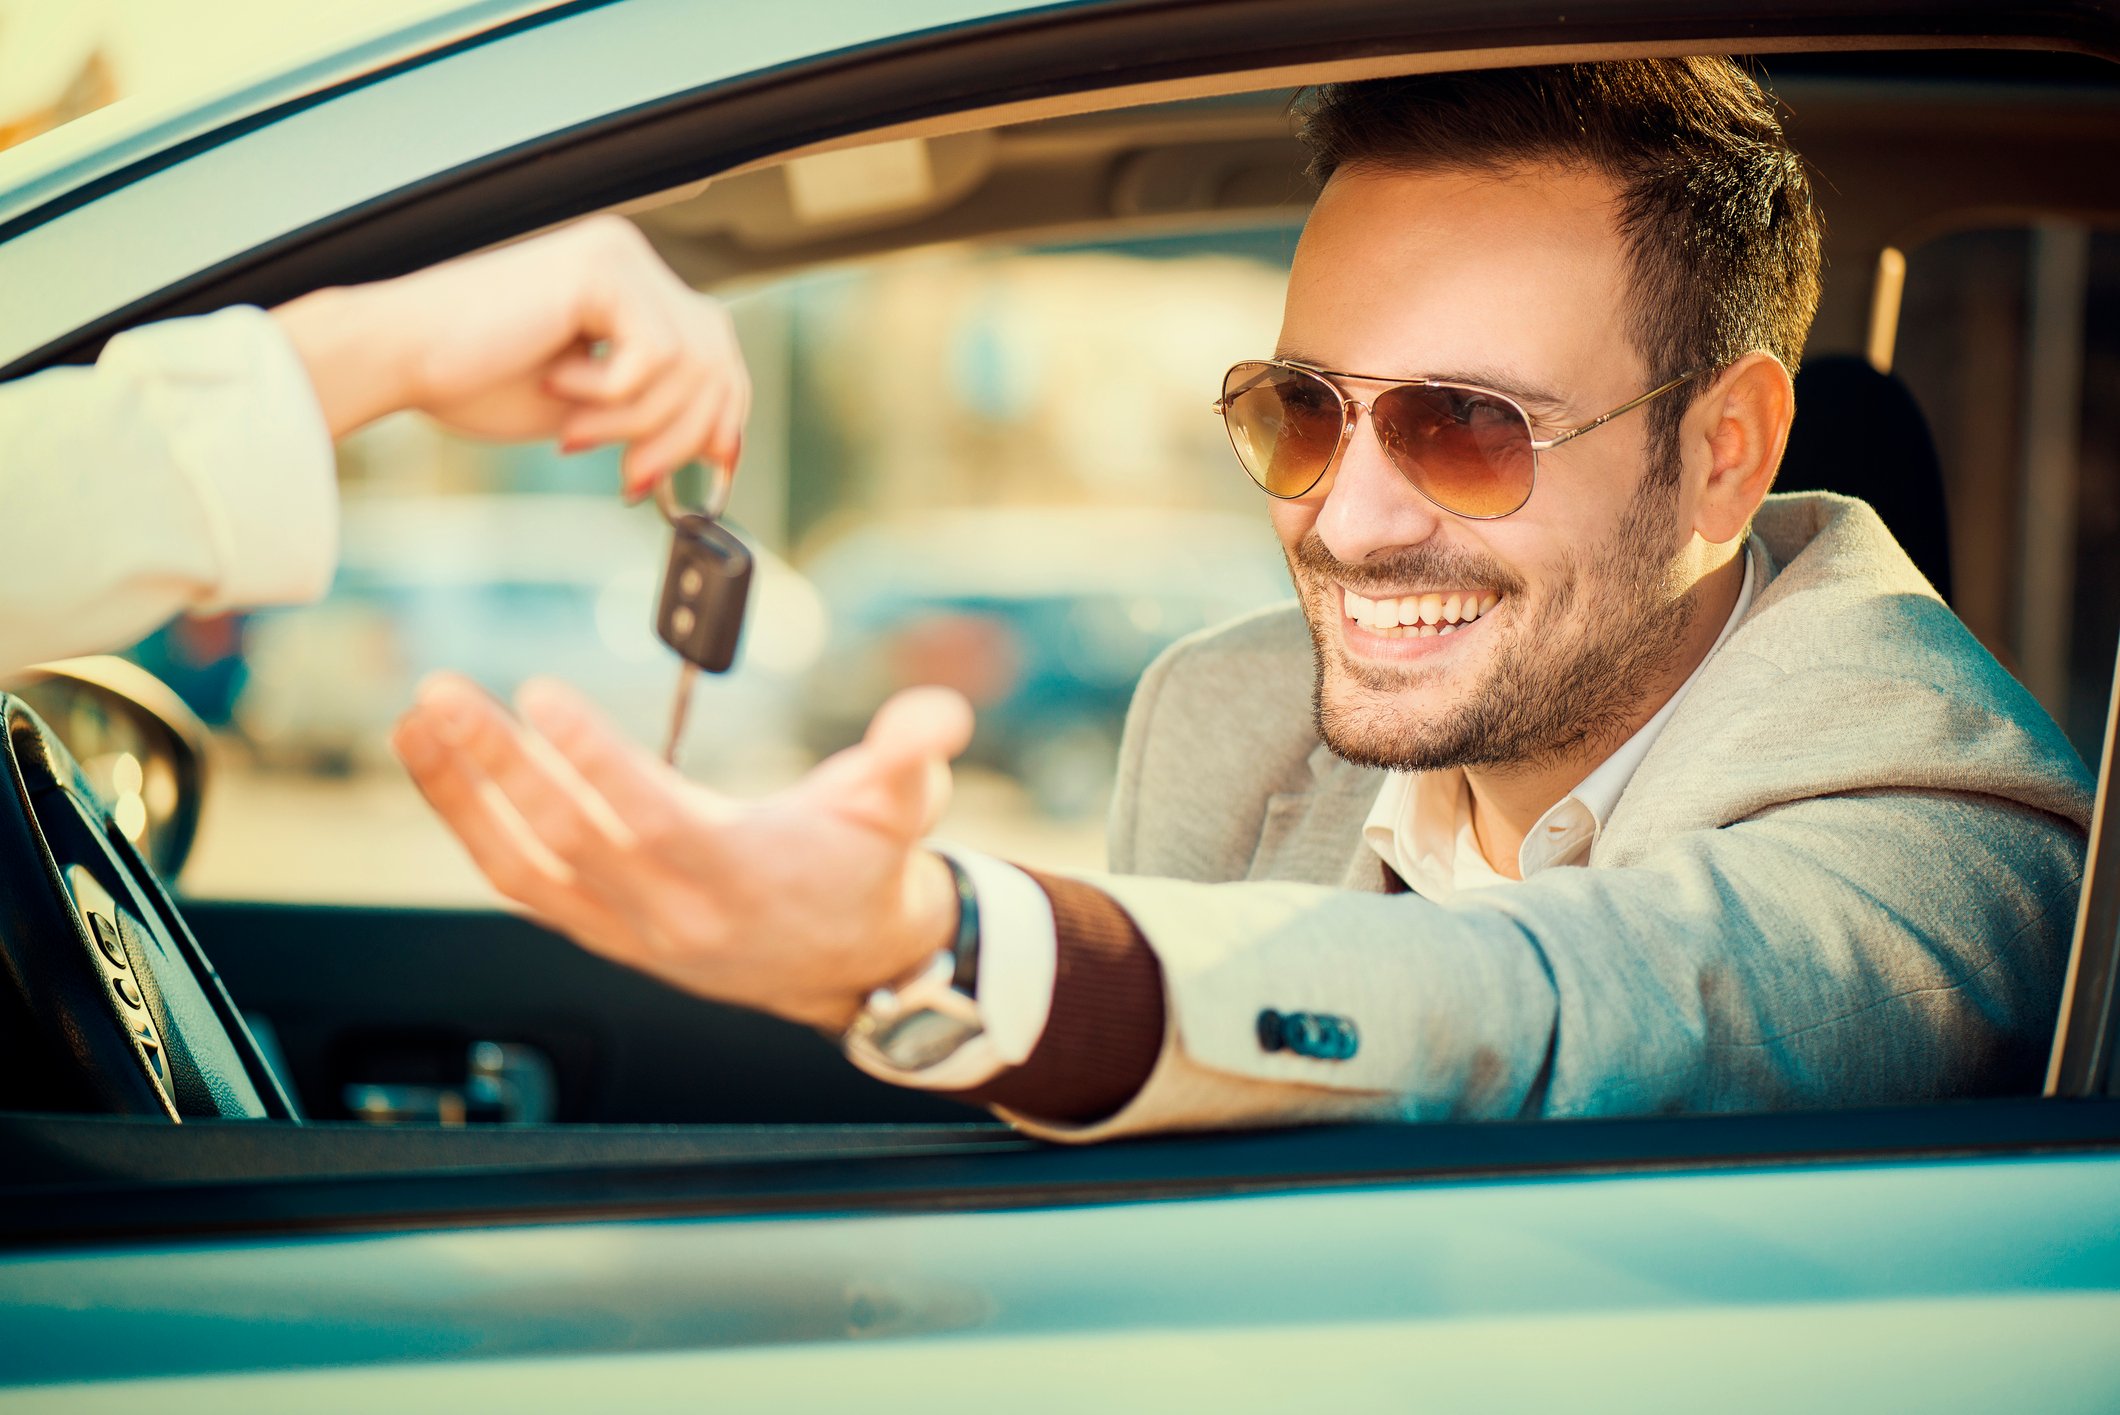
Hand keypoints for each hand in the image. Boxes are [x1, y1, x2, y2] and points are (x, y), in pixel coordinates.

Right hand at [273, 216, 747, 495]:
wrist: (399, 357)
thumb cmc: (472, 381)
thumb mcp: (588, 408)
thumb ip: (648, 413)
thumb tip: (715, 448)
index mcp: (628, 285)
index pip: (715, 350)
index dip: (725, 415)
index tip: (716, 473)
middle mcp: (630, 259)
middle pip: (717, 358)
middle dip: (686, 436)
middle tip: (634, 481)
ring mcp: (618, 257)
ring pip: (691, 365)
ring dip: (637, 423)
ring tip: (576, 433)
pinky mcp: (600, 269)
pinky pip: (655, 356)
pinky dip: (613, 394)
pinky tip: (558, 385)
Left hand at [390, 676, 974, 1031]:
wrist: (851, 965)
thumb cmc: (868, 867)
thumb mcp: (904, 806)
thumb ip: (913, 755)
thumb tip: (938, 716)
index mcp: (743, 877)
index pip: (653, 819)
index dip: (595, 762)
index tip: (543, 694)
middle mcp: (674, 914)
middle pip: (568, 840)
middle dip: (499, 765)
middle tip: (444, 693)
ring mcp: (628, 929)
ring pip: (525, 867)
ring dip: (462, 794)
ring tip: (418, 719)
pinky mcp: (602, 928)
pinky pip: (520, 879)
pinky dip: (472, 821)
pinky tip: (439, 763)